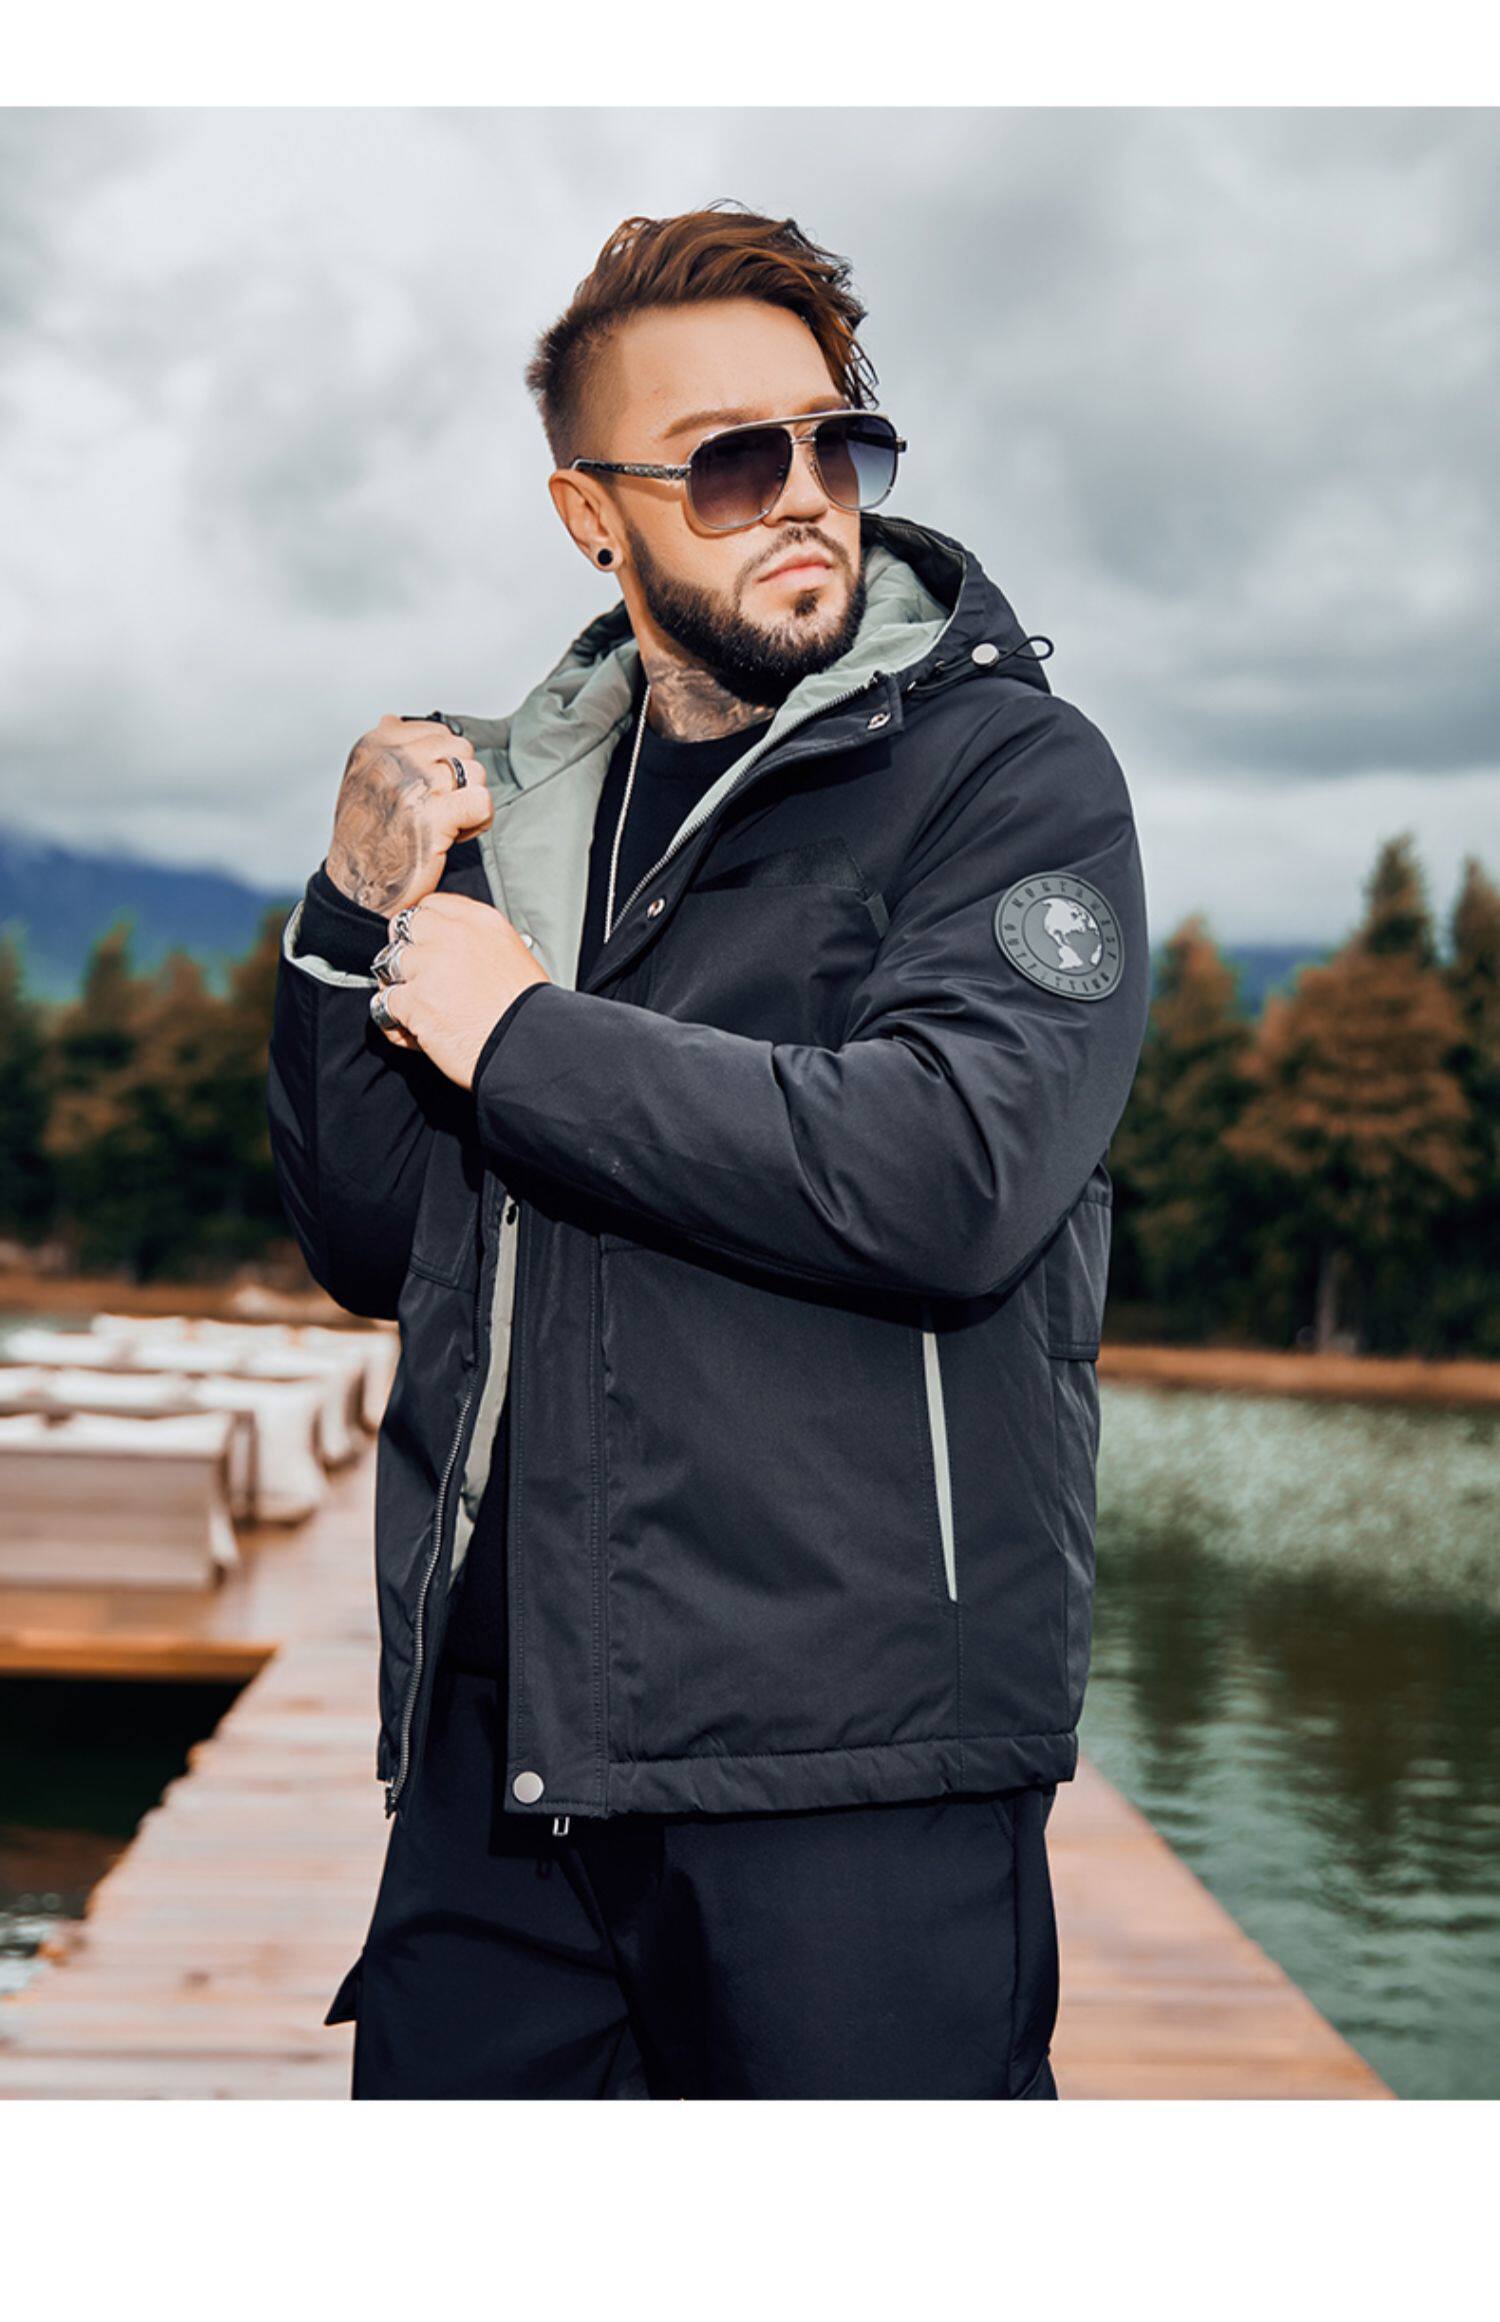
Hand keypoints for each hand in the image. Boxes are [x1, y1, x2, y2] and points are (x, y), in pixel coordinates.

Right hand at [326, 714, 493, 915]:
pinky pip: (482, 801)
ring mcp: (416, 785)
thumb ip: (382, 749)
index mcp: (377, 745)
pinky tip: (459, 835)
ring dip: (469, 801)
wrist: (358, 887)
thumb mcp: (361, 782)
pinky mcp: (437, 816)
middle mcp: (395, 759)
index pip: (438, 732)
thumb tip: (392, 719)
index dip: (443, 762)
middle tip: (441, 809)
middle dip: (460, 780)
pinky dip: (480, 821)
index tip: (426, 789)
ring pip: (476, 773)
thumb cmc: (365, 838)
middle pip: (461, 748)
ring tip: (448, 824)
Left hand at [371, 892, 551, 1089]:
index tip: (426, 946)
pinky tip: (415, 1033)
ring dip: (399, 987)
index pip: (431, 906)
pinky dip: (394, 1021)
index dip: (424, 929)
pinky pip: (383, 1003)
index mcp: (482, 922)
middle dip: (407, 952)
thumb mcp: (514, 957)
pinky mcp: (413, 1001)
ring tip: (420, 1009)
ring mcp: (429, 967)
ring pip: (388, 965)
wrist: (526, 1047)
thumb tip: (456, 949)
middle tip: (419, 978)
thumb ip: (479, 943)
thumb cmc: (528, 1014)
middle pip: (404, 928)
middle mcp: (453, 937)